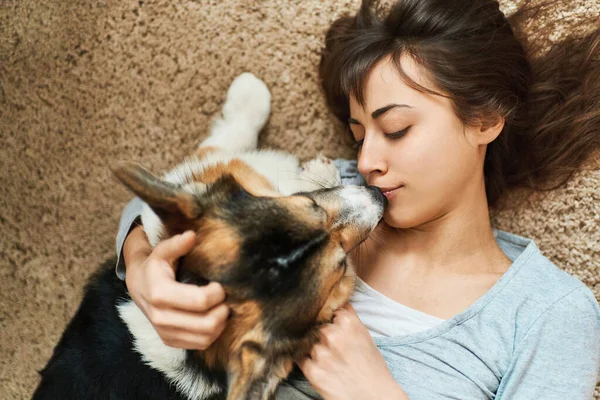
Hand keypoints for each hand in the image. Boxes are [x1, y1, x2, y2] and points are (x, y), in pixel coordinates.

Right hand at [124, 227, 229, 349]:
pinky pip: (199, 344)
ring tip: (221, 308)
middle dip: (222, 311)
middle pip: (206, 324)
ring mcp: (164, 332)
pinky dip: (212, 334)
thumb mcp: (162, 251)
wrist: (138, 285)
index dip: (217, 293)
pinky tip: (213, 319)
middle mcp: (160, 317)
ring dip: (219, 324)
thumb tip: (191, 235)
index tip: (220, 284)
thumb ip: (176, 244)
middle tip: (225, 300)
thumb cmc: (154, 266)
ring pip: (205, 338)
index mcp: (160, 294)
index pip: (200, 301)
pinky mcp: (170, 341)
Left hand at [297, 304, 407, 399]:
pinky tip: (319, 365)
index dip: (330, 318)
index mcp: (347, 322)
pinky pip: (300, 358)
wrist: (373, 396)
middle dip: (321, 334)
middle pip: (316, 325)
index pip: (328, 309)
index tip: (331, 324)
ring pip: (307, 341)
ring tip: (328, 359)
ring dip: (313, 347)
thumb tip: (334, 301)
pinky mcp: (312, 370)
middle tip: (332, 347)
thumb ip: (348, 317)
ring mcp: (320, 352)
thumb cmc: (372, 367)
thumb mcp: (364, 335)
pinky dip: (306, 360)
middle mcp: (331, 334)